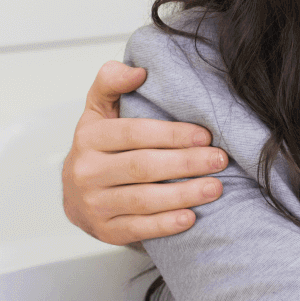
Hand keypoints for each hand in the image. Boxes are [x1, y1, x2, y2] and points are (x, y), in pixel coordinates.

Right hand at [62, 62, 228, 243]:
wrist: (78, 194)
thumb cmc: (101, 147)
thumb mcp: (100, 111)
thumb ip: (112, 83)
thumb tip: (138, 70)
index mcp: (89, 137)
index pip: (133, 133)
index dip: (172, 134)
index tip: (206, 135)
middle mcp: (86, 171)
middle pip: (142, 166)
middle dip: (186, 163)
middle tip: (220, 160)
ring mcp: (93, 203)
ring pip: (143, 200)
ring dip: (183, 194)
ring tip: (216, 187)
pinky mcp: (104, 230)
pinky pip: (137, 228)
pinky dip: (165, 225)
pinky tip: (190, 217)